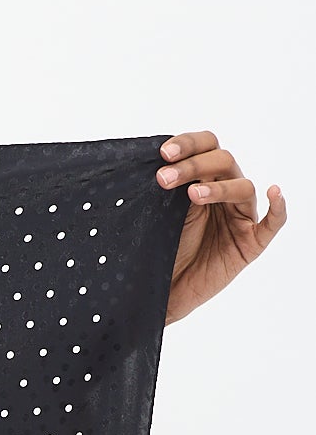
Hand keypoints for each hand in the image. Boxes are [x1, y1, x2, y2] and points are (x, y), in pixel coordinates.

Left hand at [158, 130, 285, 324]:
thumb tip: (156, 161)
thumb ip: (167, 188)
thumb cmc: (163, 249)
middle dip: (193, 166)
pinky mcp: (251, 243)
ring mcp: (239, 217)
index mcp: (203, 179)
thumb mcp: (160, 214)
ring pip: (243, 187)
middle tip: (164, 179)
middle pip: (223, 162)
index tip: (164, 153)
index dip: (188, 144)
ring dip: (219, 188)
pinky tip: (275, 192)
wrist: (163, 290)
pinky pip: (272, 223)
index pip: (206, 146)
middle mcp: (224, 192)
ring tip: (192, 196)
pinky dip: (278, 207)